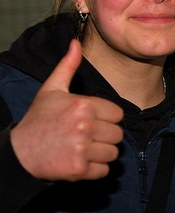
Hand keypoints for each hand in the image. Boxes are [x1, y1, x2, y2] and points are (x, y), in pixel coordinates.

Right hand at [10, 39, 123, 180]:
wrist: (19, 152)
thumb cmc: (39, 119)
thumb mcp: (52, 90)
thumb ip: (68, 66)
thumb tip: (76, 42)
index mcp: (83, 105)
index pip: (118, 114)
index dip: (106, 118)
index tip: (90, 120)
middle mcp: (84, 126)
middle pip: (118, 134)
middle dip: (105, 136)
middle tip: (85, 136)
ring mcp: (81, 149)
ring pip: (113, 153)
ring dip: (101, 153)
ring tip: (82, 148)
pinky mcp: (79, 170)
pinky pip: (104, 170)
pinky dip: (95, 169)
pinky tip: (79, 160)